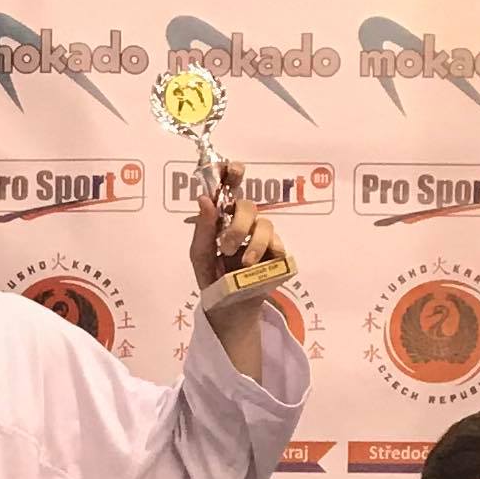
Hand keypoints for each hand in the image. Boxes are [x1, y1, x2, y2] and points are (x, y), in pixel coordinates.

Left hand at [191, 158, 283, 376]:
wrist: (228, 309)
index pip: (229, 186)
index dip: (231, 172)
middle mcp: (244, 222)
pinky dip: (267, 254)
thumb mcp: (201, 255)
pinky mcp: (277, 254)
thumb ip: (203, 228)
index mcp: (224, 217)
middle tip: (227, 245)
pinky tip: (256, 268)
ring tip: (242, 264)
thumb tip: (204, 198)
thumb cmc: (212, 279)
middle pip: (249, 204)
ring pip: (266, 224)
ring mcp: (263, 237)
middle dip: (238, 223)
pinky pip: (278, 244)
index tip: (233, 168)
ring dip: (253, 243)